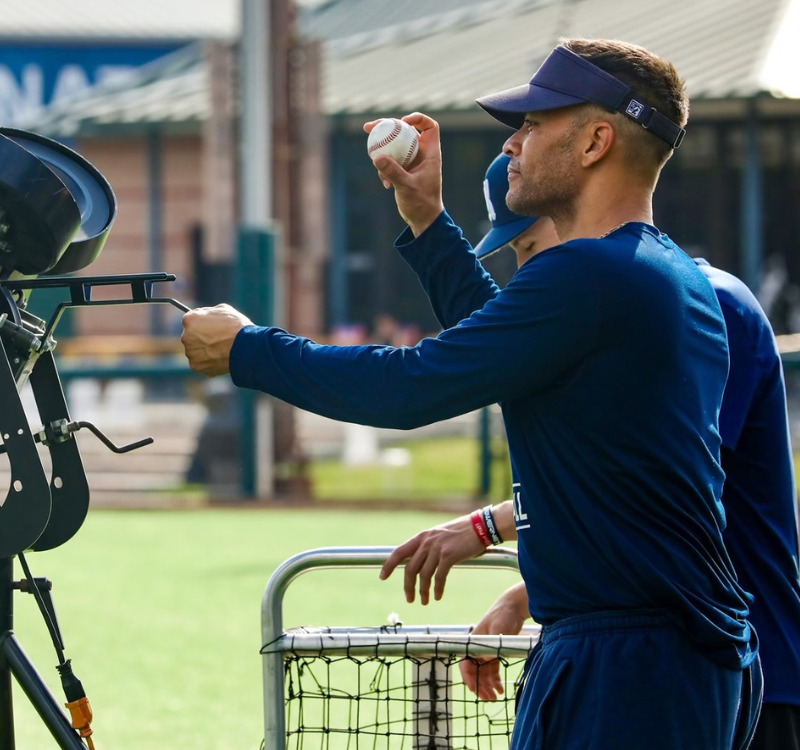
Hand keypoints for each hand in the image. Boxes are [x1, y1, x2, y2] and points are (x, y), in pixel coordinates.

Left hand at [181, 303, 252, 376]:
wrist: (245, 347)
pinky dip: (209, 363)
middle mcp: (186, 336)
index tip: (209, 328)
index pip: (190, 321)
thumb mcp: (223, 310)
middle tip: (216, 341)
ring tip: (221, 351)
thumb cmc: (236, 326)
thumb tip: (205, 316)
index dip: (201, 324)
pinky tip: (221, 359)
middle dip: (201, 339)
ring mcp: (190, 353)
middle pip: (191, 338)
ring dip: (205, 352)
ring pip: (195, 352)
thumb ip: (209, 313)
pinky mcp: (196, 366)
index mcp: (190, 319)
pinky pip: (201, 364)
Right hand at [363, 113, 443, 235]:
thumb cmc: (422, 204)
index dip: (417, 119)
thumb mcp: (407, 187)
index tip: (401, 122)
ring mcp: (411, 163)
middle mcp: (422, 155)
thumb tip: (377, 156)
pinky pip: (390, 162)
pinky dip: (384, 169)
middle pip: (405, 132)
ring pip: (395, 147)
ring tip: (371, 156)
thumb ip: (393, 172)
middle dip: (387, 128)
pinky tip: (385, 183)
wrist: (422, 220)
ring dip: (382, 150)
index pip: (429, 127)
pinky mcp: (403, 171)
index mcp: (430, 154)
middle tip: (369, 128)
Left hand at [379, 513, 485, 604]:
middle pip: (410, 568)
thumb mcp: (439, 536)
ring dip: (423, 591)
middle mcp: (426, 542)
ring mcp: (437, 548)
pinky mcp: (449, 555)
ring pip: (423, 575)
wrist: (480, 526)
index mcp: (422, 537)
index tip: (382, 577)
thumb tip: (419, 563)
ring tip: (424, 601)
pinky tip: (437, 596)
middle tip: (409, 599)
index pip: (399, 552)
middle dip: (408, 586)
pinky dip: (436, 589)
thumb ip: (428, 547)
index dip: (389, 565)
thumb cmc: (462, 533)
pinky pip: (439, 577)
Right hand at [460, 582, 528, 700]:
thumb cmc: (503, 615)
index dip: (469, 678)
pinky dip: (495, 680)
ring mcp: (486, 651)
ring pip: (484, 673)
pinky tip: (500, 689)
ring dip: (488, 686)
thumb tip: (485, 661)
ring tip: (495, 697)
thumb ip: (491, 645)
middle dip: (481, 686)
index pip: (466, 664)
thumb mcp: (497, 630)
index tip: (474, 690)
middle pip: (475, 672)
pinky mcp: (495, 652)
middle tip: (489, 699)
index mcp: (473, 642)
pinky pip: (493, 670)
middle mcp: (478, 648)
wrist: (513, 607)